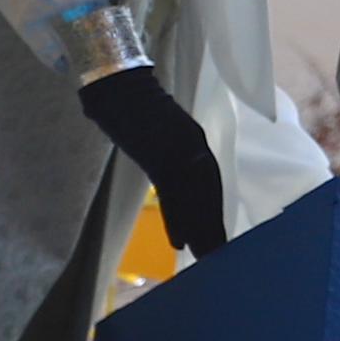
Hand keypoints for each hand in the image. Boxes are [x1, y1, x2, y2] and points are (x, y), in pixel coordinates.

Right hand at [81, 65, 225, 258]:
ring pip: (193, 200)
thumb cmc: (138, 106)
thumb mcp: (162, 131)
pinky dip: (177, 220)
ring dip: (199, 229)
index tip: (218, 235)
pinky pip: (172, 196)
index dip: (213, 210)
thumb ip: (172, 153)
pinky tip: (180, 242)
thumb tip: (174, 178)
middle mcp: (192, 148)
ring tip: (204, 255)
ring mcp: (178, 152)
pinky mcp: (160, 156)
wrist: (121, 85)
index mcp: (194, 141)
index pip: (210, 183)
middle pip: (206, 194)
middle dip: (211, 225)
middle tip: (216, 254)